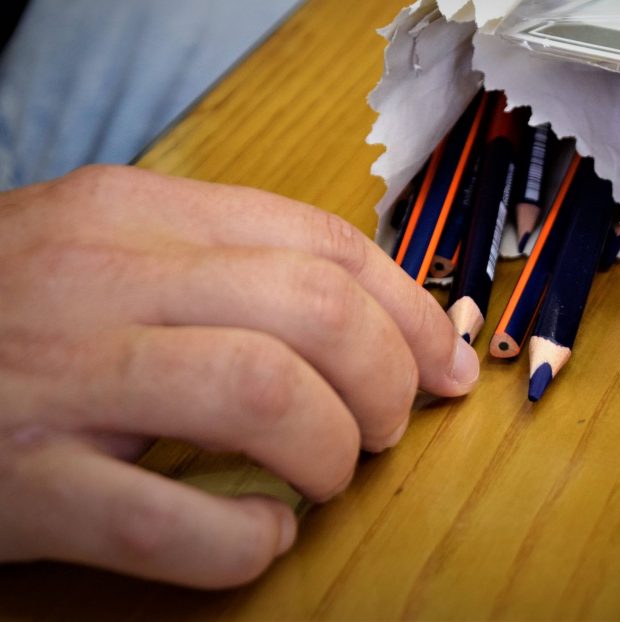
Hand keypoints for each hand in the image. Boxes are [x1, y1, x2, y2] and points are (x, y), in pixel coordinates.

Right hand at [0, 165, 478, 587]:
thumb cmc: (6, 311)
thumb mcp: (109, 252)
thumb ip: (227, 271)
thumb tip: (374, 319)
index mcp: (135, 209)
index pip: (322, 242)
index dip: (408, 307)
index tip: (447, 360)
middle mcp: (100, 274)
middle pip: (313, 310)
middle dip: (386, 378)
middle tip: (386, 425)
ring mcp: (55, 376)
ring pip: (262, 394)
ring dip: (330, 449)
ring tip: (325, 475)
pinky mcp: (19, 481)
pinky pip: (169, 520)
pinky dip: (244, 540)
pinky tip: (257, 536)